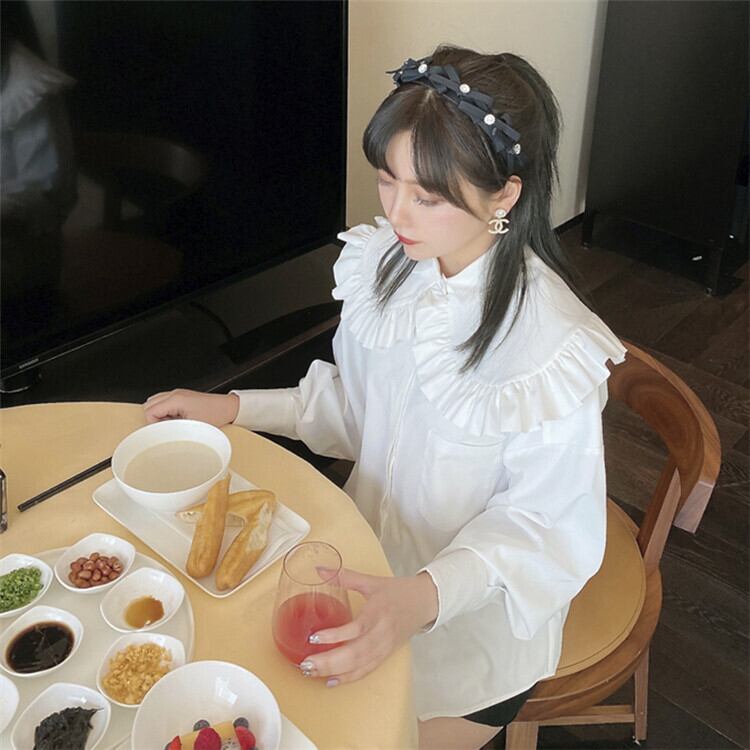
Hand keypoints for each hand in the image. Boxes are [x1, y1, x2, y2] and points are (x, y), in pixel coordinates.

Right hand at [143, 389, 238, 426]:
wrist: (229, 408)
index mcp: (176, 399)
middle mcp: (175, 394)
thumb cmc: (215, 415)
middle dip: (154, 419)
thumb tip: (160, 435)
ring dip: (159, 415)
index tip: (161, 432)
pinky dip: (166, 412)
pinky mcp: (183, 397)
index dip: (152, 424)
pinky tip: (176, 420)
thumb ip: (172, 429)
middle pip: (149, 405)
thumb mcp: (192, 427)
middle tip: (166, 428)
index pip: (150, 411)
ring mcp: (179, 394)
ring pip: (156, 403)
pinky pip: (165, 403)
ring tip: (172, 424)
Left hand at [299, 570, 437, 685]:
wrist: (424, 602)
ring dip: (335, 672)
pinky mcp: (385, 655)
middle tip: (306, 663)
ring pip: (359, 666)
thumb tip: (320, 569)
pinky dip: (348, 678)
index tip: (314, 638)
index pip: (356, 629)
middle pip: (355, 653)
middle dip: (329, 662)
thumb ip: (344, 576)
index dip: (335, 636)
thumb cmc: (398, 591)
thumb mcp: (371, 581)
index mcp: (378, 612)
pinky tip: (331, 681)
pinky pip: (366, 670)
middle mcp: (381, 633)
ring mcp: (384, 647)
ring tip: (311, 672)